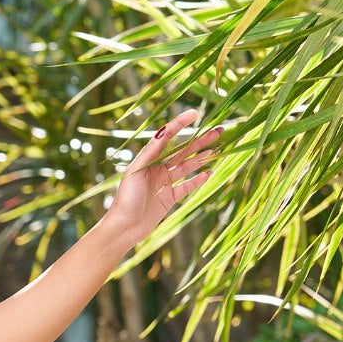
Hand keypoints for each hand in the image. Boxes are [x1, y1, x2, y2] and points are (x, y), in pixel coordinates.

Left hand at [107, 110, 221, 244]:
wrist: (124, 228)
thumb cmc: (125, 198)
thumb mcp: (136, 171)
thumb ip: (151, 151)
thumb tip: (164, 130)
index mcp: (148, 159)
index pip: (167, 136)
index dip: (180, 124)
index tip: (195, 113)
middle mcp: (157, 168)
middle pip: (183, 151)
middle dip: (200, 141)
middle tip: (218, 131)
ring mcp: (164, 183)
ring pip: (187, 167)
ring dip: (202, 158)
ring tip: (217, 150)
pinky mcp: (169, 198)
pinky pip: (187, 186)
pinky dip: (198, 180)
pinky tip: (209, 172)